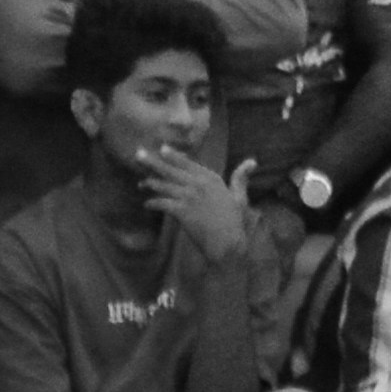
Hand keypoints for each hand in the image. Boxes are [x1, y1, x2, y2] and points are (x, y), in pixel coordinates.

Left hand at [141, 149, 256, 256]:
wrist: (227, 242)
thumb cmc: (234, 221)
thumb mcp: (240, 196)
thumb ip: (240, 178)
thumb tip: (252, 161)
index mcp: (212, 179)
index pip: (188, 163)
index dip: (174, 155)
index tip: (162, 148)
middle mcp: (198, 184)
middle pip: (170, 170)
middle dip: (153, 162)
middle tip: (138, 155)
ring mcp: (189, 197)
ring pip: (163, 185)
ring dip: (149, 184)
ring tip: (140, 184)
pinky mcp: (181, 211)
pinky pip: (161, 203)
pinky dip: (152, 203)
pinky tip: (147, 205)